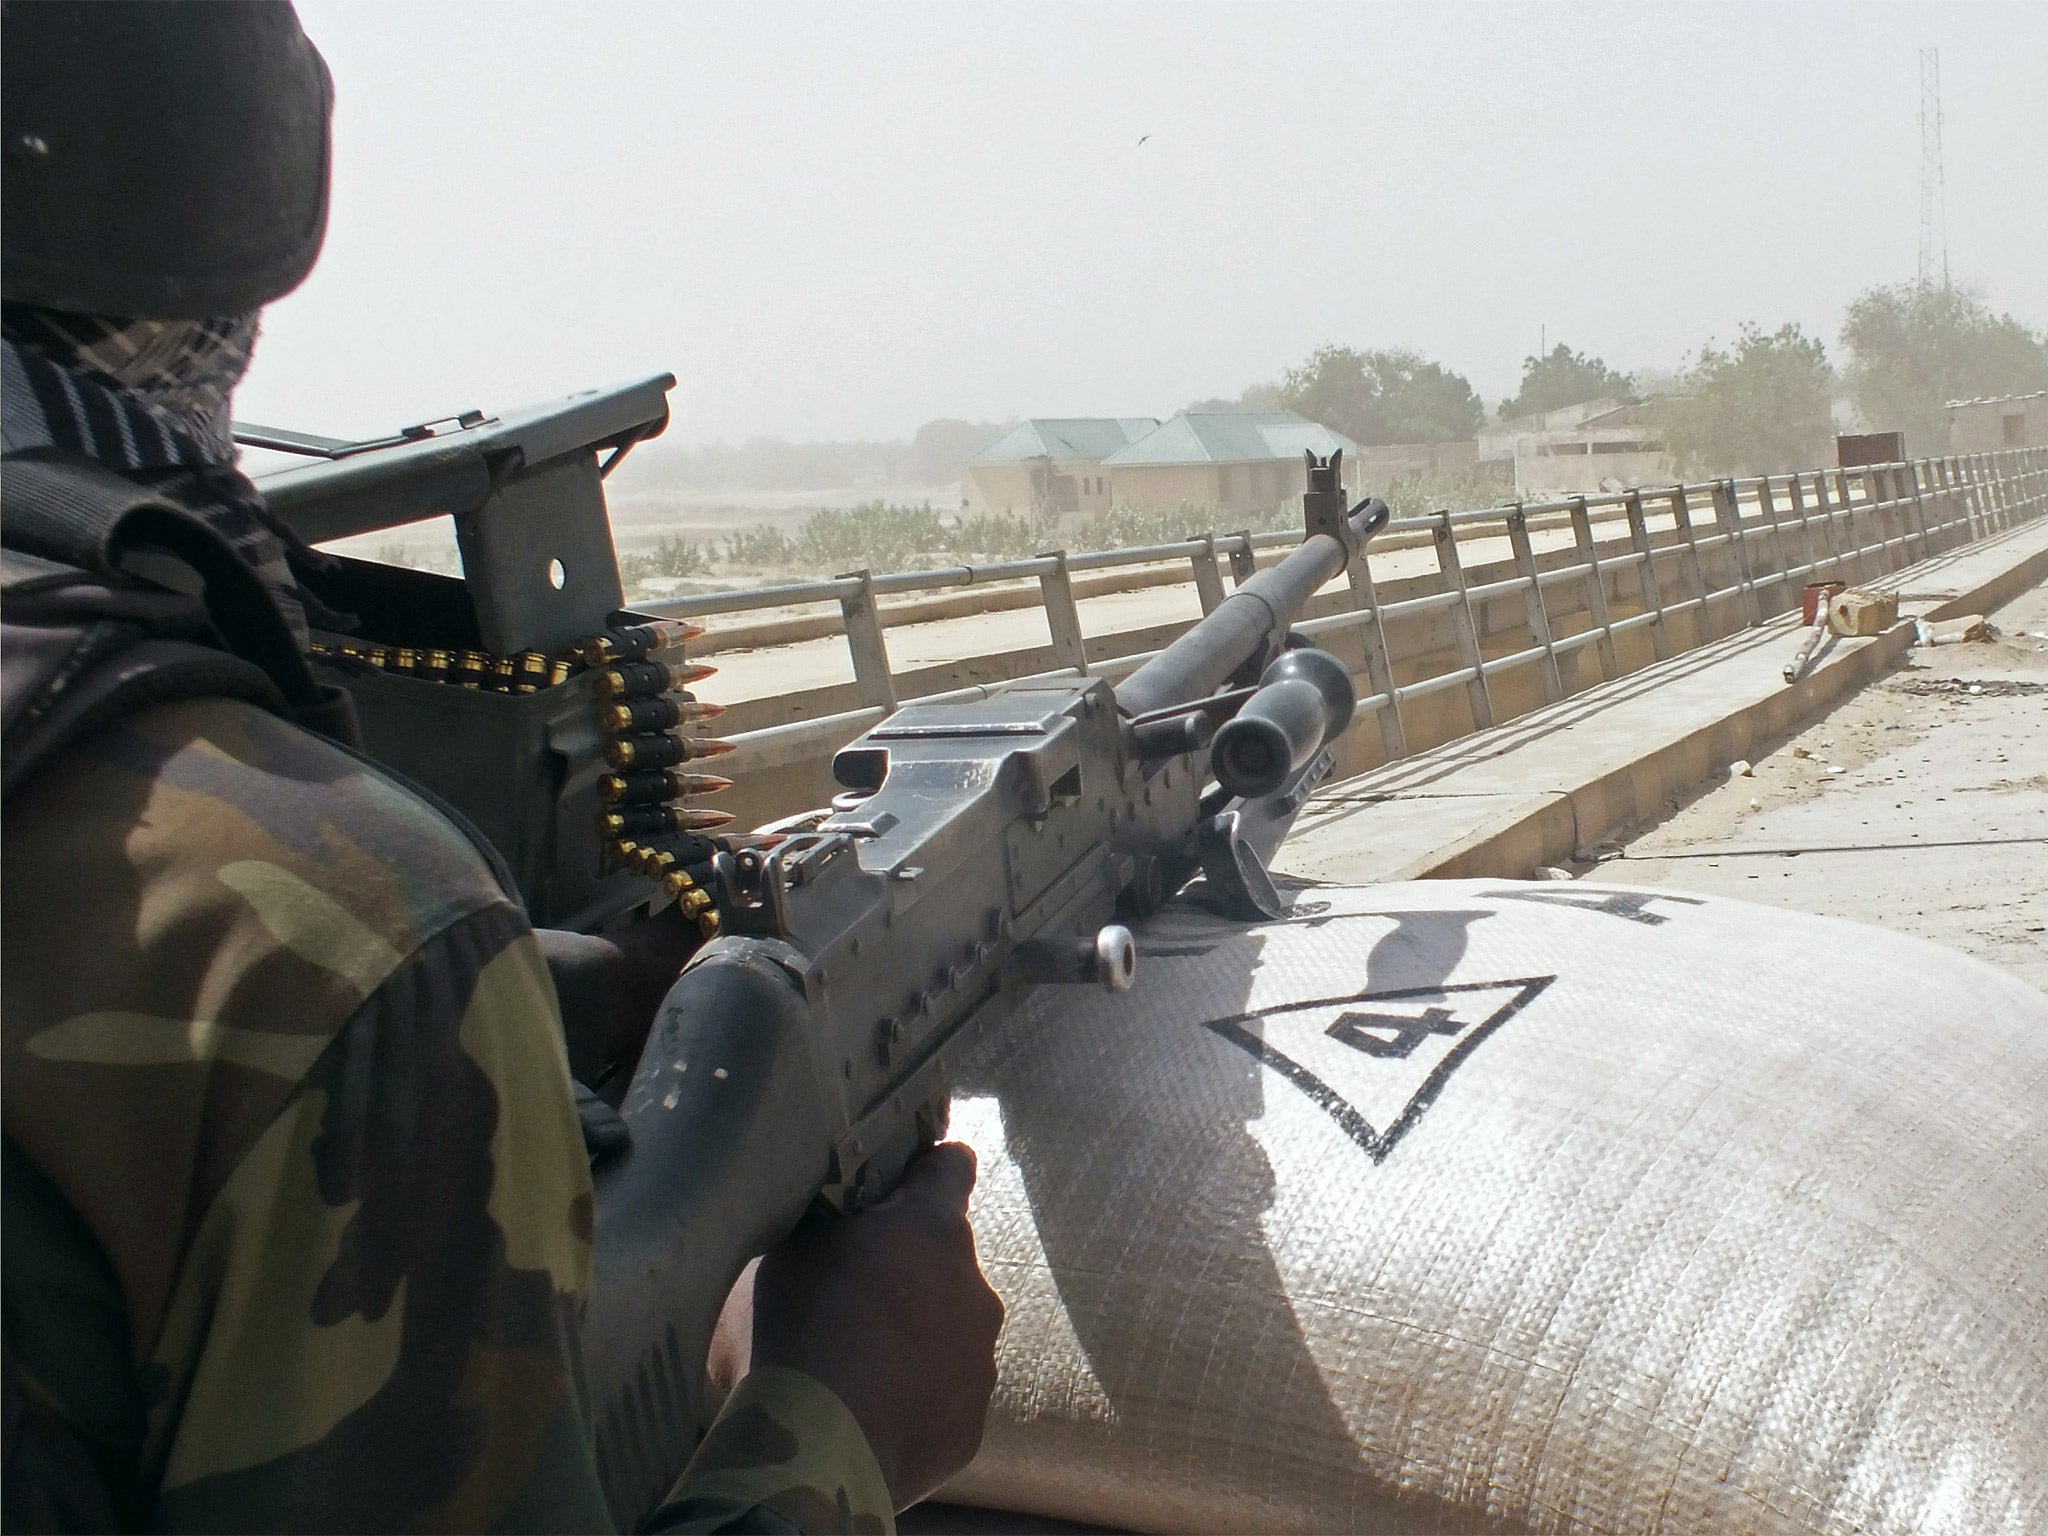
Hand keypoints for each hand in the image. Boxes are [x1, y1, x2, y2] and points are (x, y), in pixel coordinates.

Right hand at [722, 1142, 1003, 1508]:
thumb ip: (818, 1225)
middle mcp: (972, 1288)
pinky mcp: (970, 1426)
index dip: (926, 1170)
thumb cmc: (792, 1331)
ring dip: (912, 1338)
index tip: (902, 1182)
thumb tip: (819, 1217)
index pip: (951, 1167)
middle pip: (943, 1260)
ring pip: (948, 1333)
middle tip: (846, 1299)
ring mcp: (979, 1362)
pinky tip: (864, 1416)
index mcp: (931, 1227)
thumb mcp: (785, 1251)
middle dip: (905, 1270)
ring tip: (851, 1369)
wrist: (814, 1451)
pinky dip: (911, 1401)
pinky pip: (942, 1400)